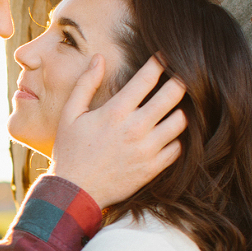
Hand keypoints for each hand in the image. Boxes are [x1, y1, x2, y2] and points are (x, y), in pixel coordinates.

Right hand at [48, 55, 186, 208]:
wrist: (74, 193)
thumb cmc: (70, 151)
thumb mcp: (70, 115)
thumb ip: (85, 84)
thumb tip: (99, 58)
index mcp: (115, 112)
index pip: (149, 77)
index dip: (160, 62)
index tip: (163, 58)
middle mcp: (135, 128)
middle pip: (174, 94)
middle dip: (178, 81)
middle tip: (176, 78)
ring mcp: (147, 149)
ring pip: (181, 120)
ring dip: (179, 110)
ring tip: (172, 107)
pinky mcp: (153, 168)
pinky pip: (178, 147)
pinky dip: (175, 138)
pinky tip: (165, 134)